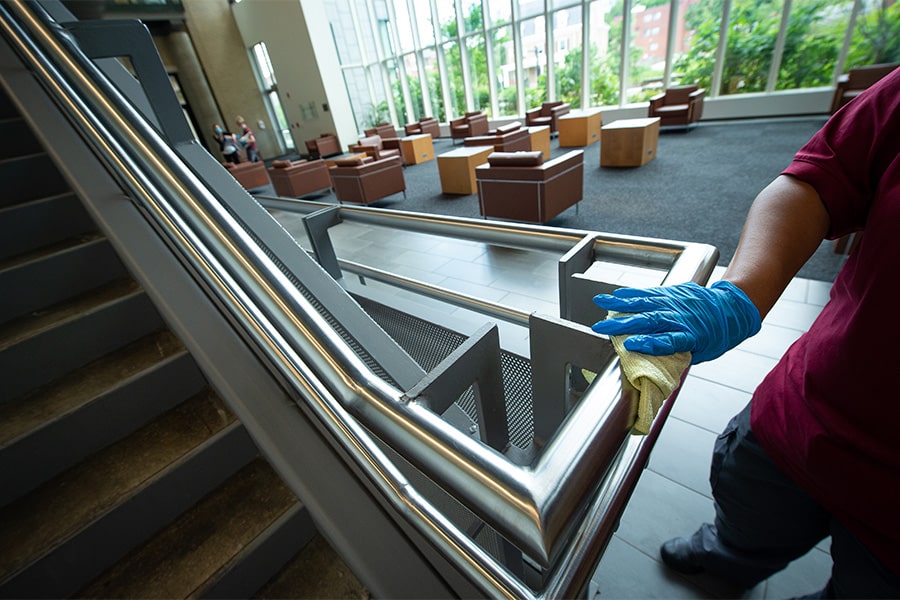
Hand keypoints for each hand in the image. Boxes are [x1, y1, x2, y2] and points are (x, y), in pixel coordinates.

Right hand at [591, 281, 760, 363]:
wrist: (732, 308)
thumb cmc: (717, 335)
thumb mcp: (702, 352)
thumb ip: (677, 356)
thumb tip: (654, 366)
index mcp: (692, 336)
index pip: (668, 341)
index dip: (649, 343)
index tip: (631, 345)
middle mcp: (682, 318)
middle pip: (650, 320)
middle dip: (623, 323)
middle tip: (601, 327)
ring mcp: (676, 302)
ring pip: (646, 303)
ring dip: (621, 303)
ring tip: (600, 303)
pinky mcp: (672, 292)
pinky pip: (650, 293)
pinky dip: (632, 293)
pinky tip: (617, 295)